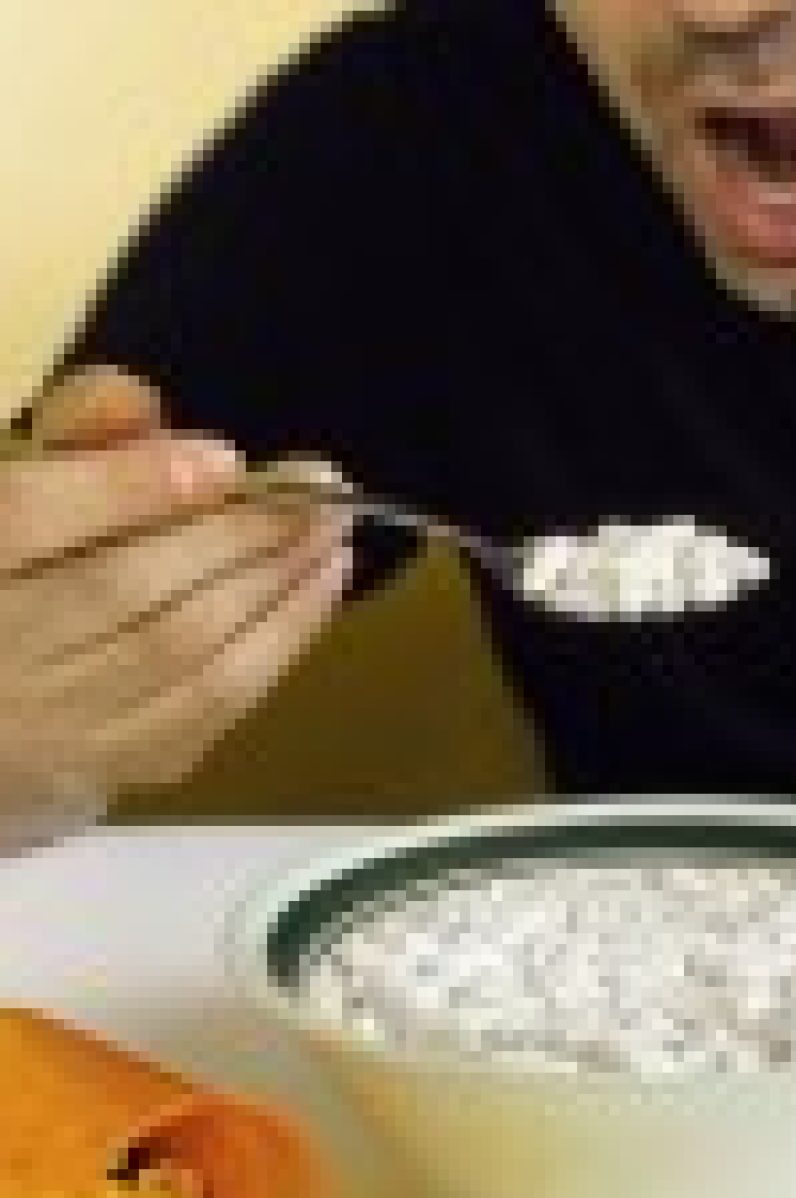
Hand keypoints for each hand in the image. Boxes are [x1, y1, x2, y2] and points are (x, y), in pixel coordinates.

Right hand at [0, 365, 354, 804]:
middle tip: (322, 490)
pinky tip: (320, 589)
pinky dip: (278, 642)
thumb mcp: (28, 488)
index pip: (22, 522)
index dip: (128, 486)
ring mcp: (44, 729)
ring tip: (333, 534)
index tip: (224, 459)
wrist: (1, 706)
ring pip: (179, 652)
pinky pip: (208, 707)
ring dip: (274, 586)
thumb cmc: (23, 573)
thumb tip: (136, 400)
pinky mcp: (106, 771)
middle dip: (237, 533)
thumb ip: (74, 436)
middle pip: (122, 589)